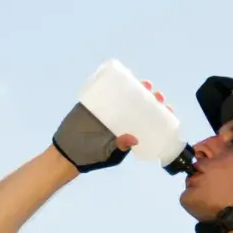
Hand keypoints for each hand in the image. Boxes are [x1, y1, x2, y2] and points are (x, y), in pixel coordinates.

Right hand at [52, 80, 171, 172]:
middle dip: (150, 97)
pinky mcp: (93, 103)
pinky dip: (113, 82)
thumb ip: (119, 146)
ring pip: (125, 95)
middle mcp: (120, 118)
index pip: (147, 119)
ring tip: (145, 83)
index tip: (167, 107)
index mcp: (127, 130)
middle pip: (139, 104)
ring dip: (136, 88)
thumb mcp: (108, 153)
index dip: (158, 112)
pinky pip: (104, 91)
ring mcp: (107, 109)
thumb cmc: (91, 156)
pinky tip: (122, 76)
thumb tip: (134, 139)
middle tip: (157, 94)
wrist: (66, 153)